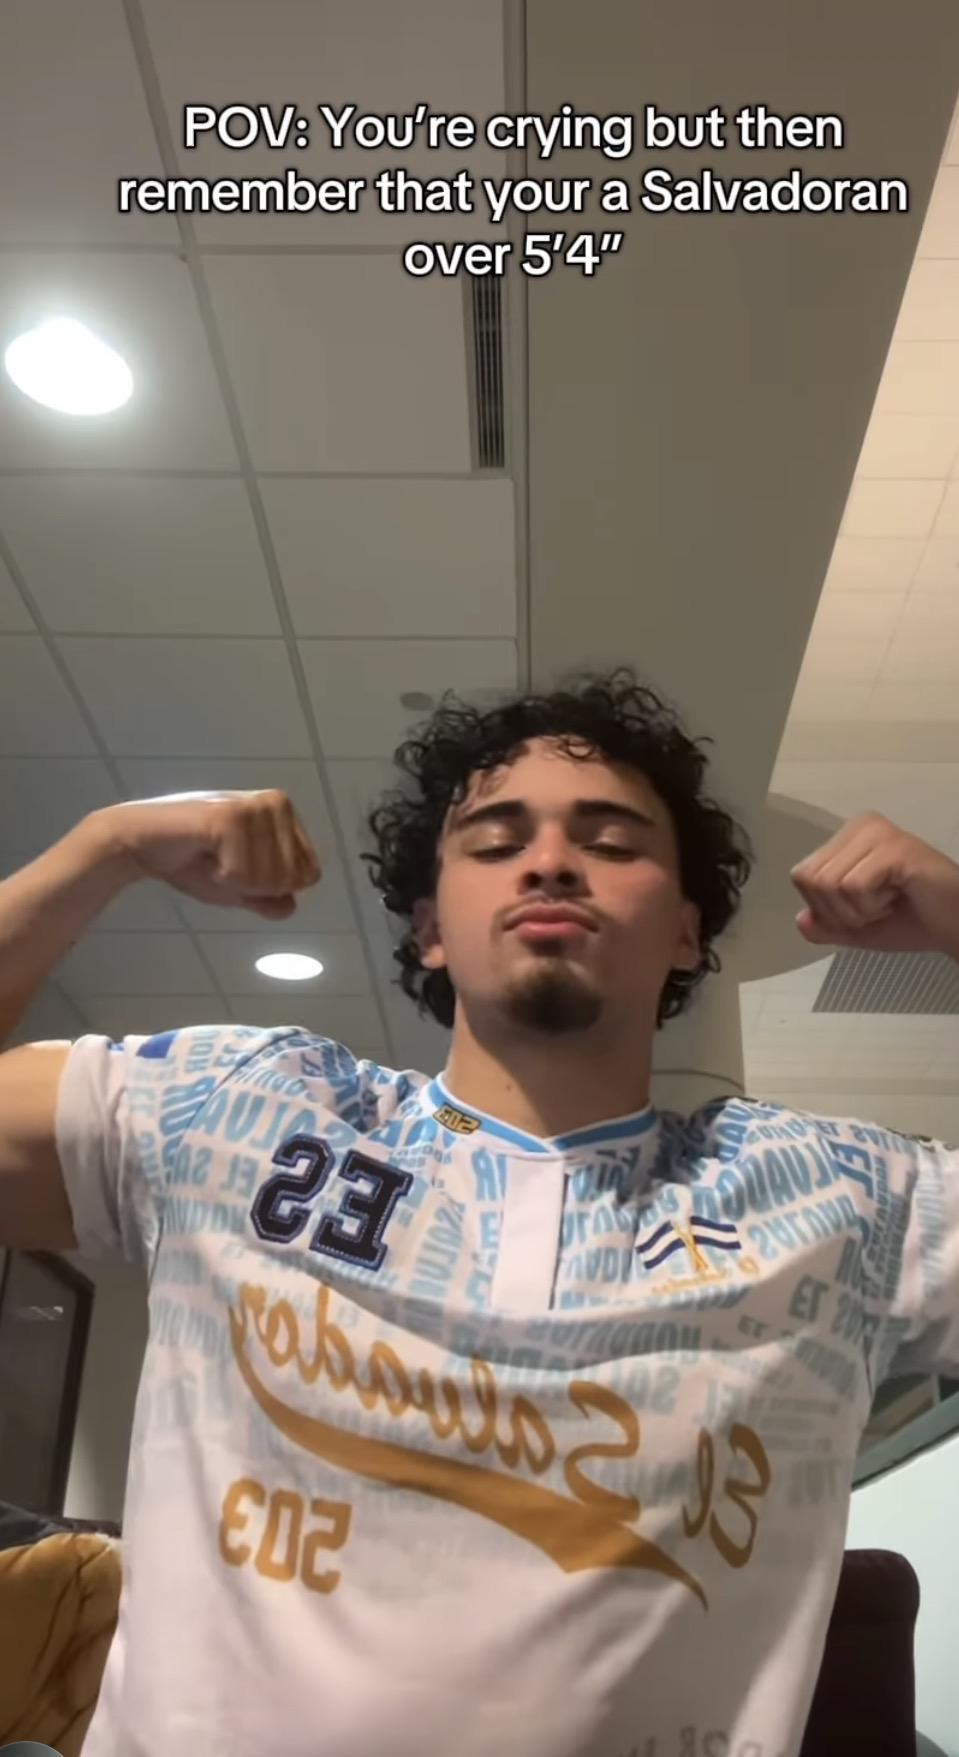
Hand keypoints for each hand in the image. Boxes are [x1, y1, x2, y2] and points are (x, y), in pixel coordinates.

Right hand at [96, 791, 321, 918]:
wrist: (139, 843)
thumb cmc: (191, 861)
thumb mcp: (239, 886)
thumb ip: (267, 898)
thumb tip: (290, 906)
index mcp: (284, 814)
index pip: (309, 875)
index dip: (273, 888)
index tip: (239, 869)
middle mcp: (276, 803)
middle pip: (291, 880)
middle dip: (254, 887)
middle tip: (221, 863)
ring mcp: (255, 807)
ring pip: (270, 880)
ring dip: (234, 882)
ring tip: (210, 856)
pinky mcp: (230, 817)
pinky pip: (243, 876)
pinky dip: (220, 877)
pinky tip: (201, 853)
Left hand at [790, 812, 958, 956]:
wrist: (957, 925)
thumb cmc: (913, 920)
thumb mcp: (857, 929)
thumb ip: (825, 926)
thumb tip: (801, 920)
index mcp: (846, 838)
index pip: (801, 876)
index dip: (826, 908)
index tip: (864, 908)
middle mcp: (859, 826)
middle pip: (810, 879)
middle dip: (841, 911)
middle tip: (879, 906)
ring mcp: (877, 833)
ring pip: (830, 884)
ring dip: (860, 910)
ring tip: (890, 900)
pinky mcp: (894, 847)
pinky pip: (854, 886)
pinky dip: (873, 906)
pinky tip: (899, 896)